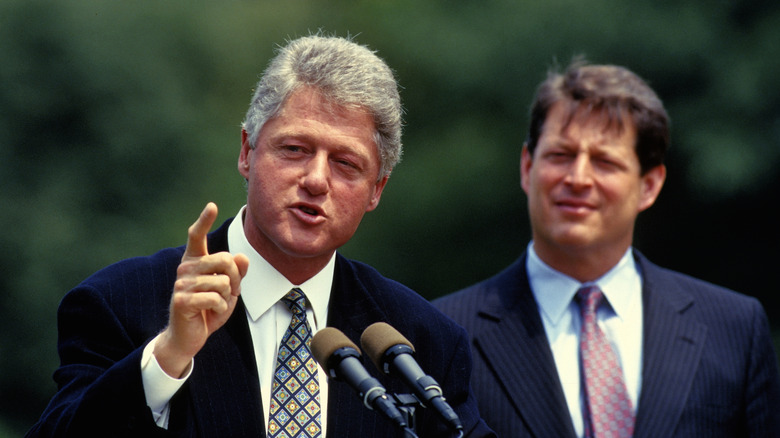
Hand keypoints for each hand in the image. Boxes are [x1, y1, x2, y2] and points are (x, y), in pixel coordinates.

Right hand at [154, 202, 249, 376]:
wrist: (188, 337)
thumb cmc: (208, 309)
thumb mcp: (229, 290)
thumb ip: (236, 273)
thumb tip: (243, 257)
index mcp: (195, 261)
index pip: (197, 236)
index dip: (204, 220)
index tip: (211, 205)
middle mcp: (185, 268)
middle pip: (225, 260)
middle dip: (235, 280)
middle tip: (226, 294)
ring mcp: (182, 283)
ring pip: (223, 282)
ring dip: (227, 298)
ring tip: (215, 306)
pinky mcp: (182, 300)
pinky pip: (216, 298)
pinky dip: (220, 309)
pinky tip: (210, 314)